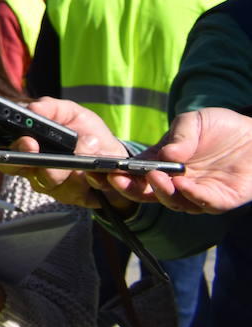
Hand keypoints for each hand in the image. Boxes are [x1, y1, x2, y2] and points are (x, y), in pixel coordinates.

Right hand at [0, 97, 128, 209]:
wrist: (119, 162)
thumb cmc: (88, 133)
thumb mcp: (72, 113)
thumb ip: (50, 108)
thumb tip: (32, 109)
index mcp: (23, 138)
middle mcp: (27, 161)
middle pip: (7, 163)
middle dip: (17, 153)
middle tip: (30, 143)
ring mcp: (44, 180)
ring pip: (41, 178)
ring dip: (60, 167)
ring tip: (81, 154)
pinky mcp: (65, 195)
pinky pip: (68, 190)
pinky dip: (83, 178)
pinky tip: (92, 170)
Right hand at [108, 108, 251, 212]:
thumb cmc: (221, 126)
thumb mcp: (193, 122)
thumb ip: (179, 136)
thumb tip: (165, 155)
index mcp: (163, 164)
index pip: (135, 173)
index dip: (118, 174)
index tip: (104, 169)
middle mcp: (177, 182)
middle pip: (149, 194)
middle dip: (132, 189)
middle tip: (120, 178)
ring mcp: (198, 193)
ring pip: (175, 203)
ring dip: (162, 193)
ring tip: (156, 177)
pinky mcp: (222, 200)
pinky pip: (205, 204)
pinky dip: (193, 197)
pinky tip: (184, 185)